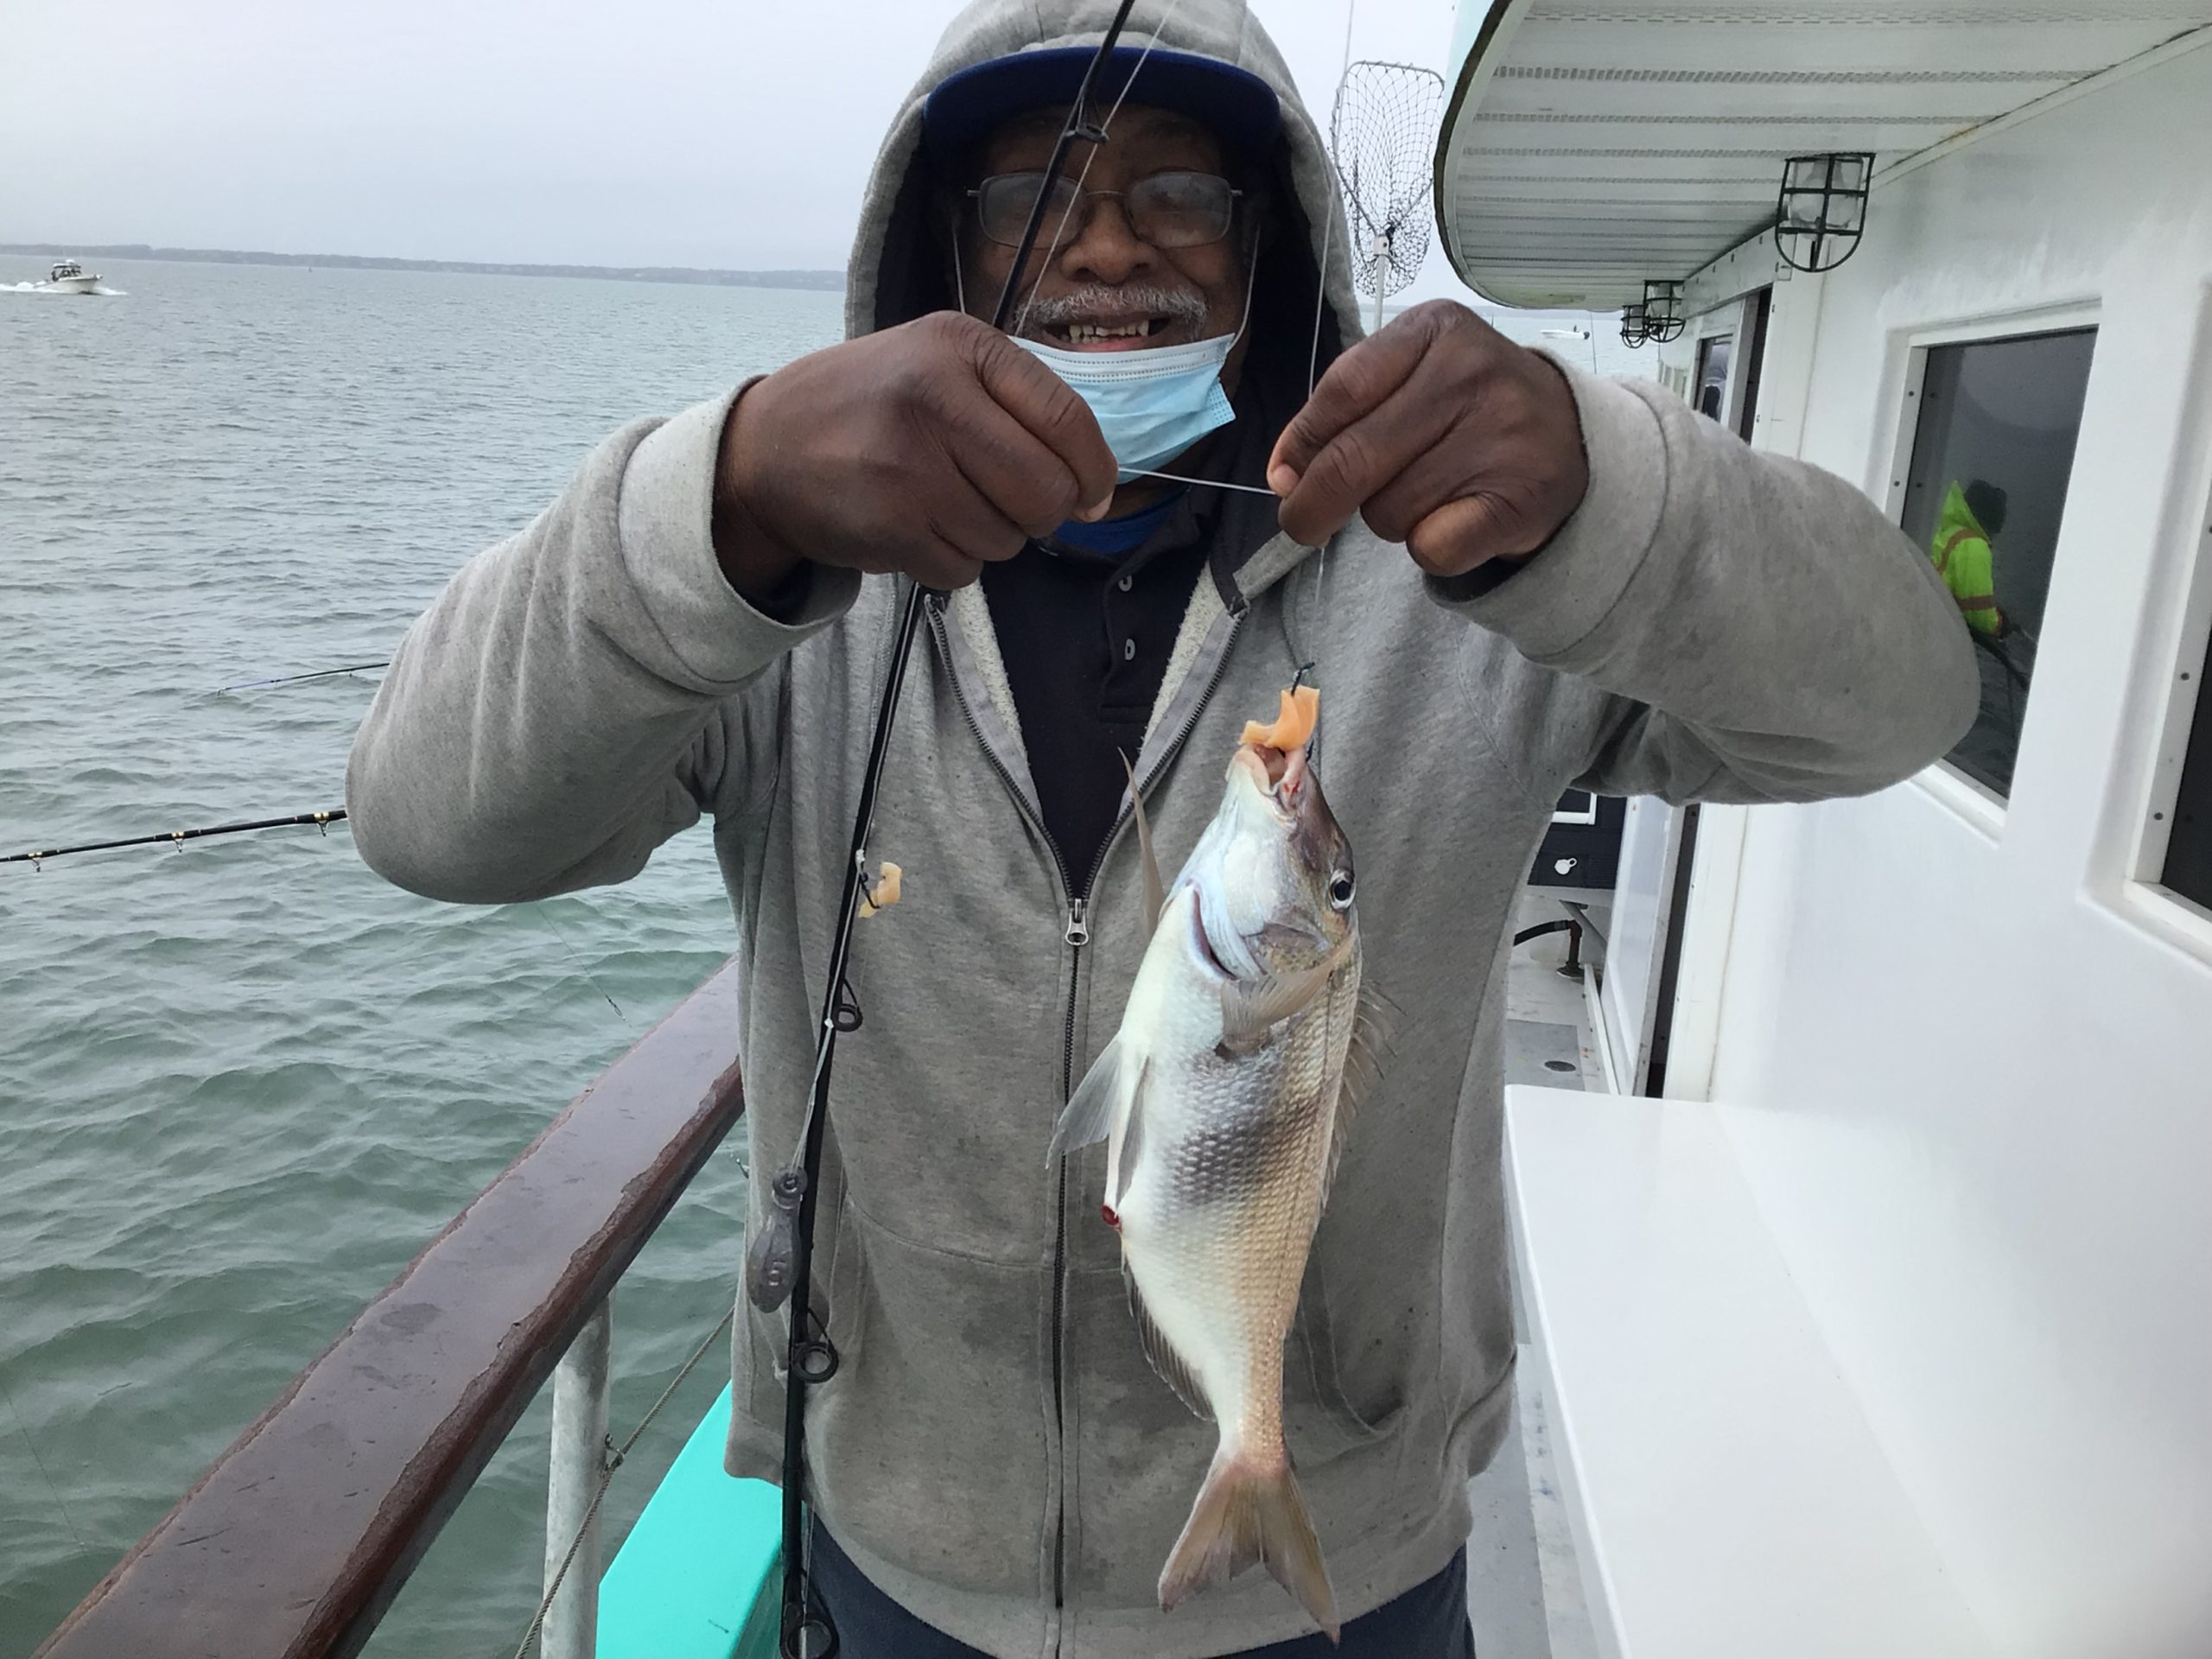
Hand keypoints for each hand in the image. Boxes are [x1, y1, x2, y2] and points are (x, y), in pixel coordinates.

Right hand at [714, 312, 1118, 601]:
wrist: (766, 447)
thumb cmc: (873, 406)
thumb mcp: (941, 366)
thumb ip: (1022, 411)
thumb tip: (1096, 493)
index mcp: (961, 346)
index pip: (1067, 420)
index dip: (1094, 470)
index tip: (1093, 492)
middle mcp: (935, 398)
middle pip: (1047, 491)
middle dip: (1043, 513)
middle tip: (1012, 503)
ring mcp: (908, 465)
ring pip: (1008, 537)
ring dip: (991, 536)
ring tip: (944, 503)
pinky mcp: (888, 525)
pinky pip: (965, 570)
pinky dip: (953, 561)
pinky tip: (917, 527)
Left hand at [1267, 301, 1588, 575]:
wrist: (1572, 436)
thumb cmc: (1469, 408)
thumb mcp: (1411, 378)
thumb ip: (1344, 413)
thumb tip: (1285, 475)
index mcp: (1435, 328)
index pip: (1341, 392)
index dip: (1300, 446)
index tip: (1285, 478)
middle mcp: (1472, 372)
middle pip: (1353, 460)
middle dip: (1313, 505)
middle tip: (1304, 524)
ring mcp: (1503, 435)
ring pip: (1389, 510)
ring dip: (1389, 518)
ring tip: (1428, 493)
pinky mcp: (1522, 498)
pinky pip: (1431, 547)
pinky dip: (1427, 550)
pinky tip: (1454, 521)